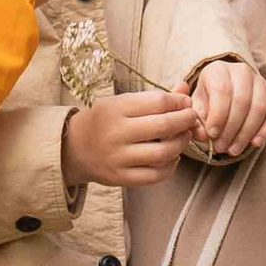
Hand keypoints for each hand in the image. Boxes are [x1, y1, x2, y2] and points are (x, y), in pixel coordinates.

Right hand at [61, 89, 198, 191]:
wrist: (74, 148)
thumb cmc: (104, 121)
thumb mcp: (123, 102)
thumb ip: (154, 98)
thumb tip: (184, 88)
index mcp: (115, 109)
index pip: (157, 102)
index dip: (178, 102)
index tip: (186, 103)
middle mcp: (116, 133)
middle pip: (163, 126)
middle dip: (185, 121)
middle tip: (191, 119)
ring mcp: (118, 158)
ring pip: (163, 153)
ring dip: (181, 144)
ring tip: (183, 137)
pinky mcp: (121, 178)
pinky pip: (155, 176)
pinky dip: (171, 167)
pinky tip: (172, 157)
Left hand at [184, 54, 265, 160]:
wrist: (223, 92)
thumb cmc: (208, 101)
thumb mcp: (196, 108)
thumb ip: (195, 121)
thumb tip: (203, 135)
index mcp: (218, 70)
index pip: (222, 90)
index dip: (217, 115)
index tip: (212, 135)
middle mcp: (242, 71)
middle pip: (242, 101)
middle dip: (231, 129)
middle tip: (221, 147)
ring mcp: (261, 82)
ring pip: (260, 108)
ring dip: (246, 133)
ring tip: (234, 149)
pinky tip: (256, 143)